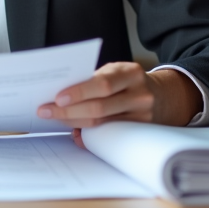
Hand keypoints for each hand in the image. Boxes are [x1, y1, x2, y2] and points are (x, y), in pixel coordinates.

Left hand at [35, 64, 201, 132]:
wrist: (162, 95)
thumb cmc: (128, 82)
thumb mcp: (116, 72)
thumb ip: (94, 81)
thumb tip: (62, 98)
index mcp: (130, 73)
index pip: (103, 83)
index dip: (79, 91)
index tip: (57, 97)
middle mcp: (139, 94)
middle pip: (100, 107)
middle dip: (68, 110)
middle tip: (46, 111)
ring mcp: (142, 116)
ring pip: (102, 123)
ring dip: (74, 122)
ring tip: (56, 119)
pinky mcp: (140, 131)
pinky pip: (109, 135)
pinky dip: (89, 134)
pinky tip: (75, 131)